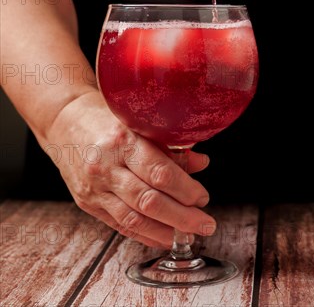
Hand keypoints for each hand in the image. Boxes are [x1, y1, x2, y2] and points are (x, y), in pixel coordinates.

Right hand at [45, 91, 214, 247]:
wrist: (64, 122)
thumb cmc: (108, 119)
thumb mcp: (141, 124)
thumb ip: (171, 147)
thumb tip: (202, 164)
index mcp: (123, 141)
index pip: (160, 173)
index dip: (186, 190)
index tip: (203, 198)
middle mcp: (107, 167)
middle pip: (149, 201)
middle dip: (182, 217)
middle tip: (206, 225)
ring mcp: (95, 188)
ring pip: (134, 219)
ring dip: (166, 232)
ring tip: (189, 236)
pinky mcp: (88, 203)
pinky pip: (120, 226)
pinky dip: (145, 235)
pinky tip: (165, 238)